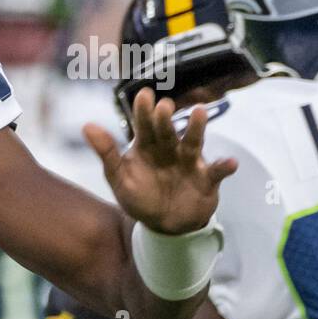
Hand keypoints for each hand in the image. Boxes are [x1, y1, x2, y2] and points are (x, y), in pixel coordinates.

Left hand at [84, 88, 237, 234]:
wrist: (166, 224)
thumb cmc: (141, 196)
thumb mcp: (119, 177)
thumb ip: (106, 153)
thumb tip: (87, 125)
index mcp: (146, 147)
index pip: (144, 126)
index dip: (143, 111)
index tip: (143, 94)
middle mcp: (169, 149)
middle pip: (167, 132)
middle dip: (165, 119)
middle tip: (163, 105)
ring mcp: (190, 162)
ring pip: (193, 143)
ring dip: (196, 129)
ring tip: (199, 112)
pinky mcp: (207, 179)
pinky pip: (217, 172)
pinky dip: (224, 167)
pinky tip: (230, 163)